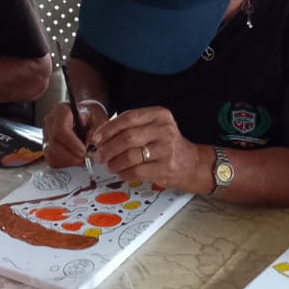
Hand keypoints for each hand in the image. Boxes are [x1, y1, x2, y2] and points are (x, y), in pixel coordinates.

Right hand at [43, 100, 108, 167]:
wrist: (87, 117)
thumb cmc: (92, 116)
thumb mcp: (99, 119)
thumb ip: (97, 132)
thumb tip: (90, 147)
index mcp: (62, 111)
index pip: (61, 130)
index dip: (72, 143)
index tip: (84, 151)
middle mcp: (51, 122)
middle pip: (55, 144)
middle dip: (71, 156)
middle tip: (85, 160)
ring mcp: (47, 134)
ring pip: (51, 154)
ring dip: (68, 162)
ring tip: (82, 161)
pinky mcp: (47, 145)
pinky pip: (51, 160)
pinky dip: (63, 164)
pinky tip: (75, 162)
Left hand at [90, 106, 208, 192]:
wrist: (191, 163)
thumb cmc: (166, 144)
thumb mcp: (153, 127)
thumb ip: (130, 127)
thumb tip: (100, 136)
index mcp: (159, 115)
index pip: (129, 117)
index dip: (108, 128)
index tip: (96, 138)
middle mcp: (165, 130)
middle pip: (127, 137)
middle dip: (108, 148)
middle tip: (99, 155)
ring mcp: (166, 149)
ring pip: (130, 156)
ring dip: (114, 163)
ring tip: (110, 166)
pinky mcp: (165, 168)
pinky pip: (137, 171)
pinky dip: (124, 173)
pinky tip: (122, 173)